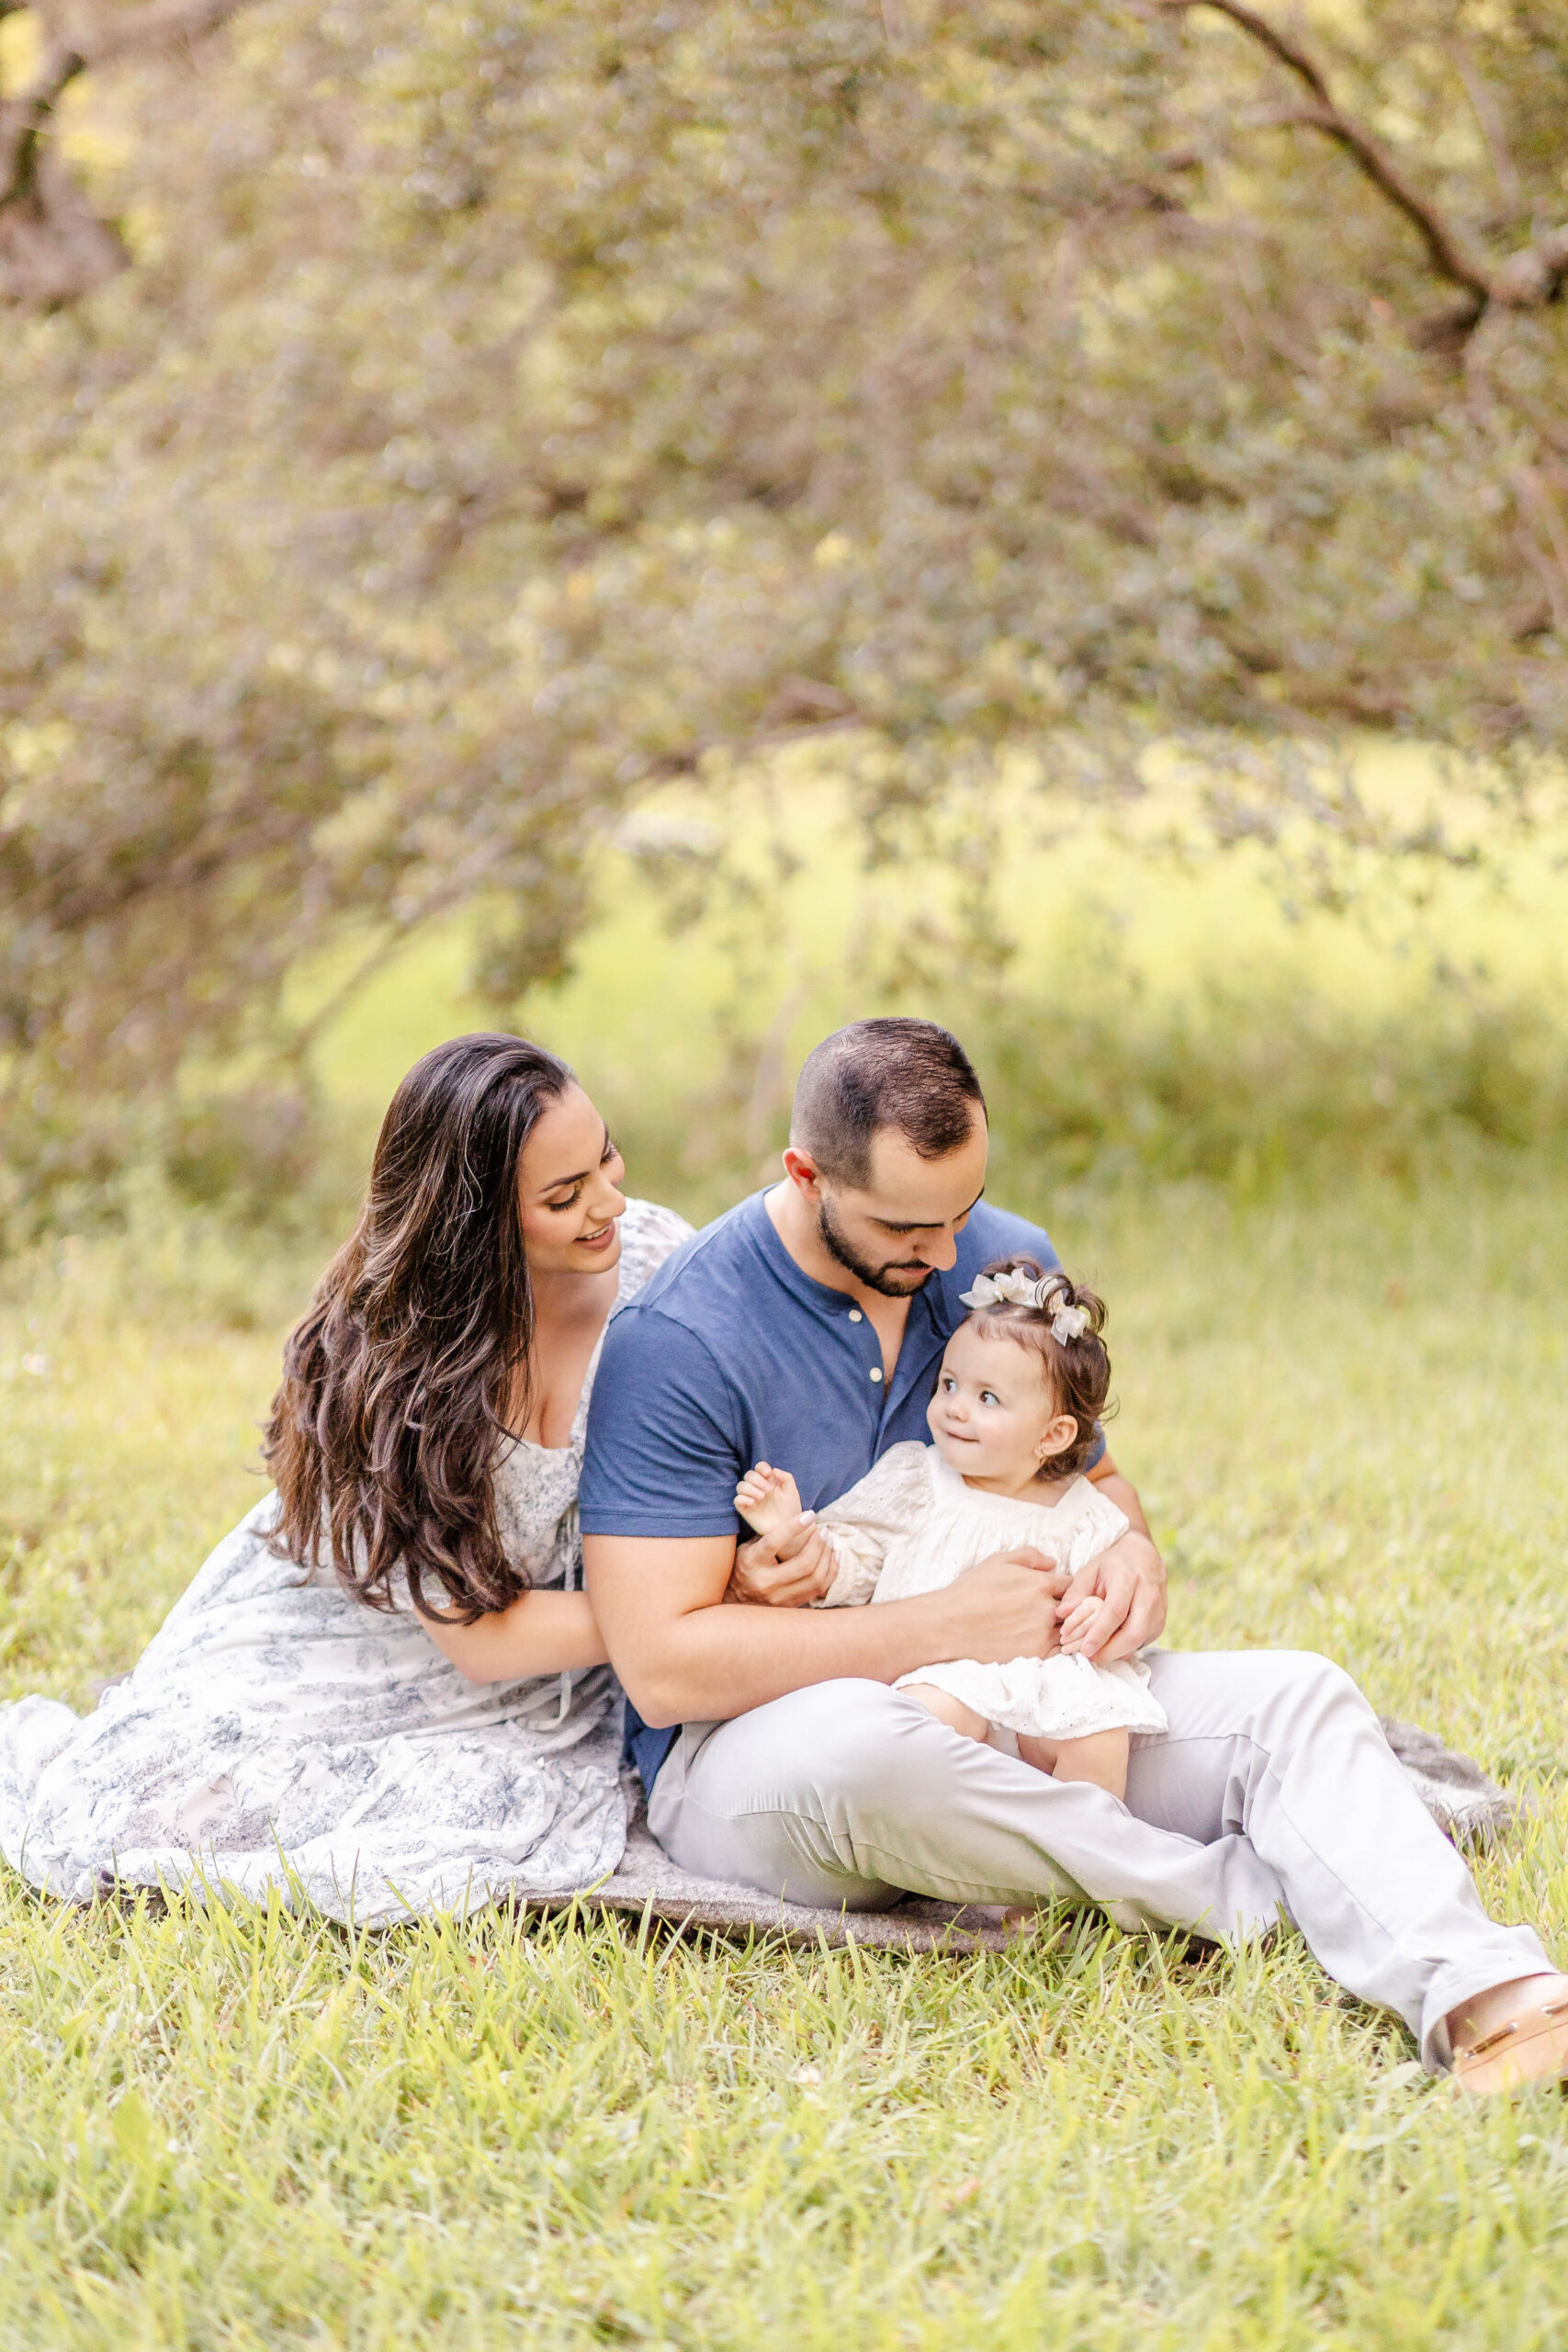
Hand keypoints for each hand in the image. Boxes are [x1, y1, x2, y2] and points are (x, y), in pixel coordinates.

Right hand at [725, 1512, 833, 1607]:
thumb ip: (766, 1535)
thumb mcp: (746, 1548)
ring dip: (827, 1557)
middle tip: (823, 1531)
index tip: (810, 1514)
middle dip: (819, 1544)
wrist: (736, 1602)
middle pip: (803, 1564)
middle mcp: (766, 1582)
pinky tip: (834, 1557)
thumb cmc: (743, 1567)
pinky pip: (819, 1589)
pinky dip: (830, 1571)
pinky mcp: (792, 1605)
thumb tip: (792, 1518)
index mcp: (752, 1563)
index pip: (774, 1542)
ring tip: (830, 1542)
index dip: (794, 1527)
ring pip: (815, 1578)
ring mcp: (780, 1598)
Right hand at [733, 1461, 803, 1535]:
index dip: (761, 1468)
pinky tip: (753, 1503)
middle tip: (768, 1490)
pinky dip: (743, 1499)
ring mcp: (751, 1498)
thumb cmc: (790, 1508)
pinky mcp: (746, 1509)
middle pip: (749, 1475)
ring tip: (762, 1497)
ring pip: (740, 1486)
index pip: (759, 1467)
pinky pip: (737, 1500)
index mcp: (769, 1480)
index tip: (768, 1474)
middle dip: (757, 1480)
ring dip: (750, 1488)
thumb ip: (786, 1477)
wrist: (788, 1528)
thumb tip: (774, 1469)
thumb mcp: (792, 1491)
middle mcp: (758, 1487)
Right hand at [934, 1547, 1069, 1663]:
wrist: (951, 1623)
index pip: (1070, 1584)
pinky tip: (1042, 1638)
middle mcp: (1046, 1609)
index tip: (1054, 1591)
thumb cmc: (972, 1589)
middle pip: (1074, 1608)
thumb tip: (1053, 1563)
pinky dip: (1056, 1644)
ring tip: (1047, 1624)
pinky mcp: (1035, 1653)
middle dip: (1067, 1607)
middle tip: (1054, 1608)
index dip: (1063, 1587)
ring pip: (1068, 1630)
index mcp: (1041, 1584)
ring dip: (1062, 1626)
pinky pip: (1059, 1649)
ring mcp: (1042, 1633)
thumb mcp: (999, 1561)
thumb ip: (1030, 1557)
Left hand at [1057, 1529, 1166, 1662]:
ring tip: (1096, 1654)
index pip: (1116, 1611)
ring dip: (1117, 1652)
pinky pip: (1144, 1641)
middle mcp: (1147, 1595)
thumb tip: (1061, 1613)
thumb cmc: (1113, 1564)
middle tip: (1089, 1656)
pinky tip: (1111, 1647)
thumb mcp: (1091, 1569)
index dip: (1100, 1633)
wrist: (1144, 1556)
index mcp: (1128, 1579)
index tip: (1085, 1649)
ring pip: (1140, 1640)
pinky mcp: (1160, 1621)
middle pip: (1133, 1632)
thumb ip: (1076, 1591)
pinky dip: (1126, 1648)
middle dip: (1111, 1651)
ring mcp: (1158, 1609)